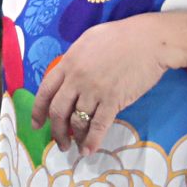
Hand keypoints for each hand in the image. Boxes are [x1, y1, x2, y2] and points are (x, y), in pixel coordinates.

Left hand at [34, 14, 178, 153]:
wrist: (150, 40)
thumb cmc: (121, 36)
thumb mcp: (87, 41)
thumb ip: (74, 60)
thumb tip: (67, 76)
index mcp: (68, 62)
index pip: (45, 91)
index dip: (38, 111)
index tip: (37, 124)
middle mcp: (77, 79)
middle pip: (58, 111)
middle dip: (56, 131)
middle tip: (59, 142)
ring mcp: (94, 91)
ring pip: (77, 121)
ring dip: (75, 137)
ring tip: (75, 147)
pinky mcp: (113, 100)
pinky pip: (99, 125)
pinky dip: (92, 141)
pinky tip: (89, 150)